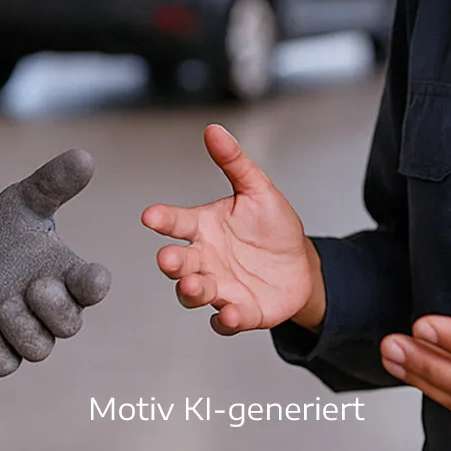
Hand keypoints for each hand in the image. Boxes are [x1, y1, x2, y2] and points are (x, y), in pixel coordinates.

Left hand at [0, 149, 111, 376]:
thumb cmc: (4, 239)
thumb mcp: (23, 203)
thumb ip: (53, 183)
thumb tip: (84, 156)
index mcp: (70, 277)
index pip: (94, 287)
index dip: (94, 285)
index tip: (91, 275)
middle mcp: (55, 312)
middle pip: (69, 324)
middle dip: (50, 304)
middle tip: (31, 284)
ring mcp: (29, 338)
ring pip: (37, 347)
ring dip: (16, 321)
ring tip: (1, 299)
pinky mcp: (0, 357)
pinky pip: (2, 362)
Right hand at [142, 123, 321, 335]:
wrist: (301, 265)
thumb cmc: (272, 226)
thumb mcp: (258, 189)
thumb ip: (234, 162)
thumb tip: (213, 129)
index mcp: (204, 228)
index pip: (177, 222)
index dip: (162, 219)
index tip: (149, 216)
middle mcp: (205, 259)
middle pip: (179, 262)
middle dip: (172, 262)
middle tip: (168, 259)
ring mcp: (220, 288)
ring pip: (195, 293)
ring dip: (191, 291)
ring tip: (193, 285)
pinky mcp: (241, 312)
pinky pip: (227, 321)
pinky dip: (226, 320)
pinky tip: (230, 314)